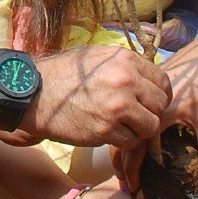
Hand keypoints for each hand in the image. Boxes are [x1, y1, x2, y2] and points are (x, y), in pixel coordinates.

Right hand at [25, 44, 171, 150]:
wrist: (34, 93)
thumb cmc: (63, 73)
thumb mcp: (97, 56)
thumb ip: (125, 66)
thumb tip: (148, 76)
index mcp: (125, 60)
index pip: (163, 81)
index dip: (159, 94)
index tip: (150, 101)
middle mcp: (126, 82)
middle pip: (161, 105)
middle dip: (150, 112)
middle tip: (135, 116)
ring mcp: (117, 108)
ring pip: (150, 126)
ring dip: (139, 129)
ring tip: (122, 125)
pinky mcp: (105, 131)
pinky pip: (131, 142)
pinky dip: (122, 141)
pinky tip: (108, 132)